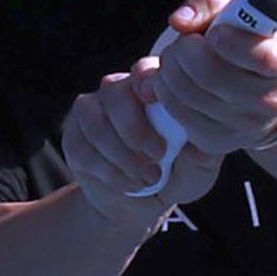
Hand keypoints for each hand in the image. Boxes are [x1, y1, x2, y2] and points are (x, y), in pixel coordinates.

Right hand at [62, 60, 220, 230]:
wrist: (141, 206)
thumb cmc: (175, 176)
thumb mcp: (198, 170)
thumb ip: (202, 155)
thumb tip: (199, 148)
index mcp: (153, 89)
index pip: (145, 70)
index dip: (146, 81)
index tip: (155, 104)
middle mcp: (120, 92)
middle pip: (115, 94)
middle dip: (135, 129)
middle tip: (157, 157)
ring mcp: (92, 113)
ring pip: (95, 121)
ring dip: (121, 155)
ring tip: (146, 179)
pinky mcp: (74, 137)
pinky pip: (81, 147)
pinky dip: (107, 171)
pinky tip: (128, 185)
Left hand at [153, 0, 276, 156]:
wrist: (268, 91)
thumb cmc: (251, 42)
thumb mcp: (241, 8)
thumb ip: (210, 2)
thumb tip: (180, 21)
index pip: (258, 57)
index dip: (228, 41)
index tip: (215, 33)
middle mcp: (268, 101)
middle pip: (209, 74)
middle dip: (183, 49)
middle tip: (186, 41)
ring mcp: (243, 126)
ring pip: (186, 94)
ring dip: (169, 69)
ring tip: (180, 58)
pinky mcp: (218, 140)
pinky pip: (177, 112)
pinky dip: (166, 91)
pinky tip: (177, 80)